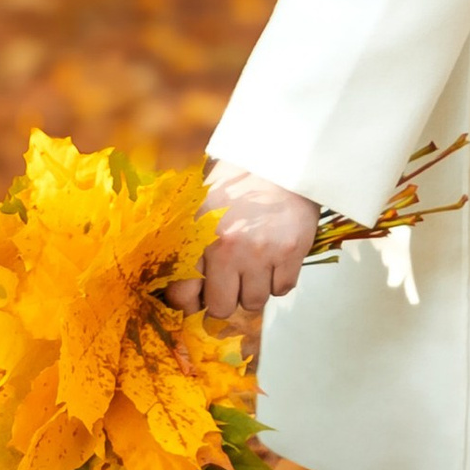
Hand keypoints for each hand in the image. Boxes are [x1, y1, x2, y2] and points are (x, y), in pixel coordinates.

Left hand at [166, 165, 320, 322]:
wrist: (279, 162)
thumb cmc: (235, 185)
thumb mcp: (199, 206)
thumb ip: (187, 244)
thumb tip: (179, 291)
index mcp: (197, 235)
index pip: (182, 294)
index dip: (188, 304)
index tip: (194, 301)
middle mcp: (227, 247)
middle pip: (221, 307)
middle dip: (223, 300)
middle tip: (227, 285)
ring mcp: (261, 252)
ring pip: (253, 302)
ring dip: (252, 291)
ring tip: (253, 268)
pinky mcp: (290, 252)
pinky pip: (281, 290)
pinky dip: (278, 281)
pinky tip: (274, 261)